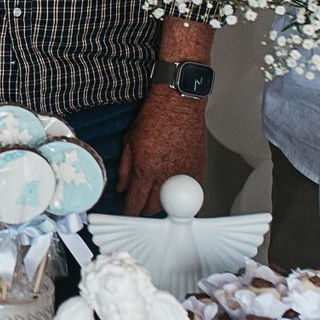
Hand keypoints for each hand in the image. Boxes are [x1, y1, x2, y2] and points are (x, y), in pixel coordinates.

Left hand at [116, 87, 207, 214]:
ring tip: (156, 199)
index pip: (135, 202)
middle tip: (139, 206)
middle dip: (144, 210)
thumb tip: (121, 187)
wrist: (178, 105)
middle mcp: (165, 175)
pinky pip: (190, 192)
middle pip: (154, 207)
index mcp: (145, 169)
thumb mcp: (129, 142)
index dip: (129, 212)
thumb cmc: (155, 117)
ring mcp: (183, 174)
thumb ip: (125, 169)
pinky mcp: (197, 169)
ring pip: (172, 203)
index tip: (127, 214)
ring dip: (162, 204)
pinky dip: (182, 194)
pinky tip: (174, 190)